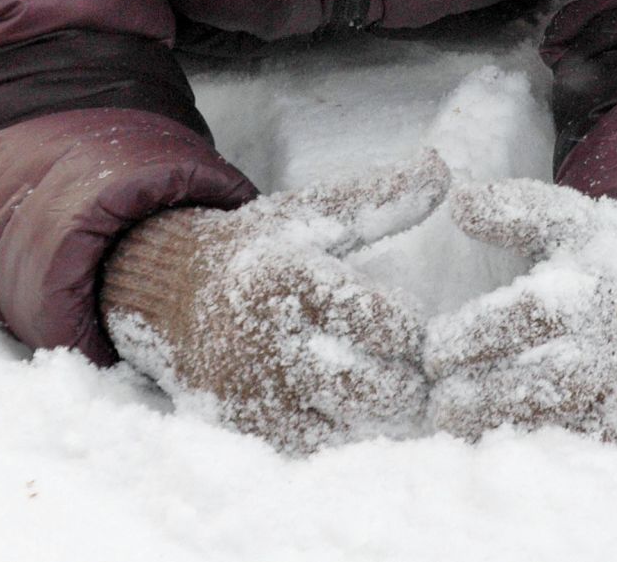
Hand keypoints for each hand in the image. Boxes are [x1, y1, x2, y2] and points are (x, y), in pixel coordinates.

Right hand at [100, 149, 449, 453]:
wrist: (174, 298)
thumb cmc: (264, 249)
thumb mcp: (312, 211)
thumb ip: (379, 196)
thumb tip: (441, 168)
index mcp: (282, 275)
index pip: (374, 318)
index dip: (408, 325)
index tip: (414, 321)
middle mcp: (262, 339)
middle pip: (371, 386)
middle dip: (407, 378)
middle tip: (412, 364)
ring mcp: (253, 395)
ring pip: (352, 426)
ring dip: (383, 411)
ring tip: (387, 382)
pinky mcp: (250, 433)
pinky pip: (322, 449)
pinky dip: (347, 433)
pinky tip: (353, 408)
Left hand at [423, 178, 616, 444]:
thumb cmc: (596, 254)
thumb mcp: (561, 216)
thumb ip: (510, 208)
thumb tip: (457, 200)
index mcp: (602, 286)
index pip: (531, 315)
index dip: (474, 334)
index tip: (430, 347)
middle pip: (543, 378)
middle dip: (479, 391)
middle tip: (433, 394)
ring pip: (559, 421)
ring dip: (497, 425)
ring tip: (450, 419)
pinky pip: (577, 446)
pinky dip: (531, 447)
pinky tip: (490, 438)